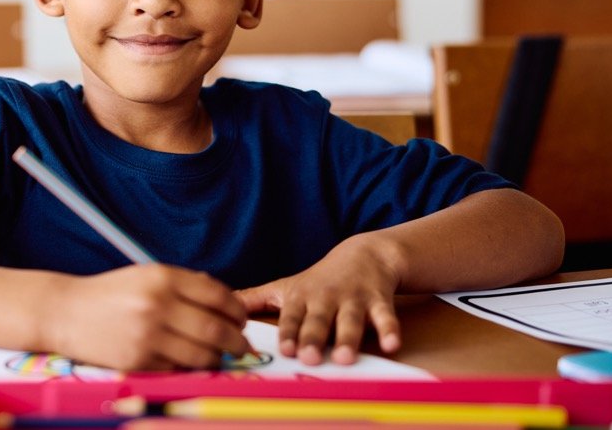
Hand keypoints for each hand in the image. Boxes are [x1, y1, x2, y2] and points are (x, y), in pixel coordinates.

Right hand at [40, 264, 252, 370]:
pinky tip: (187, 362)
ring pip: (202, 355)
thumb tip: (226, 300)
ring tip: (218, 357)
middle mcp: (157, 304)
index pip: (218, 296)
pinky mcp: (137, 361)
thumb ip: (185, 284)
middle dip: (237, 341)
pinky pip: (177, 369)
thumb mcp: (146, 275)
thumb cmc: (110, 293)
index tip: (242, 319)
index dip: (238, 311)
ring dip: (217, 360)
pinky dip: (188, 368)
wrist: (65, 312)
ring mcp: (147, 335)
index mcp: (162, 277)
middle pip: (216, 330)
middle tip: (242, 346)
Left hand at [236, 235, 401, 365]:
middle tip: (311, 358)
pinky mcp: (379, 302)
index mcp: (302, 298)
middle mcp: (326, 299)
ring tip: (346, 357)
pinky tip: (393, 345)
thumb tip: (218, 306)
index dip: (288, 331)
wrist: (364, 255)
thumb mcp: (285, 287)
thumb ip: (254, 299)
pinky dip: (390, 329)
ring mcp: (354, 300)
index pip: (291, 316)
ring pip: (351, 320)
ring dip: (349, 338)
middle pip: (319, 320)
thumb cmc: (319, 280)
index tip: (284, 349)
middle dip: (314, 337)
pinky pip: (386, 317)